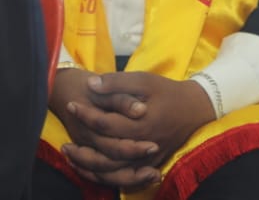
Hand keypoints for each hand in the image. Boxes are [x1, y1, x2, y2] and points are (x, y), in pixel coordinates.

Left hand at [64, 72, 214, 183]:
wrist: (194, 109)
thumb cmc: (167, 92)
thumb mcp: (144, 80)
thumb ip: (117, 83)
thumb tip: (91, 84)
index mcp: (141, 124)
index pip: (105, 123)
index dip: (85, 114)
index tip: (71, 104)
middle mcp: (143, 146)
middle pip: (106, 154)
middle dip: (82, 148)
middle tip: (64, 141)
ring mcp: (147, 159)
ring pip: (113, 172)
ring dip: (90, 167)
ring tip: (71, 157)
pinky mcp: (149, 166)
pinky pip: (124, 178)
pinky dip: (105, 177)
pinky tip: (90, 170)